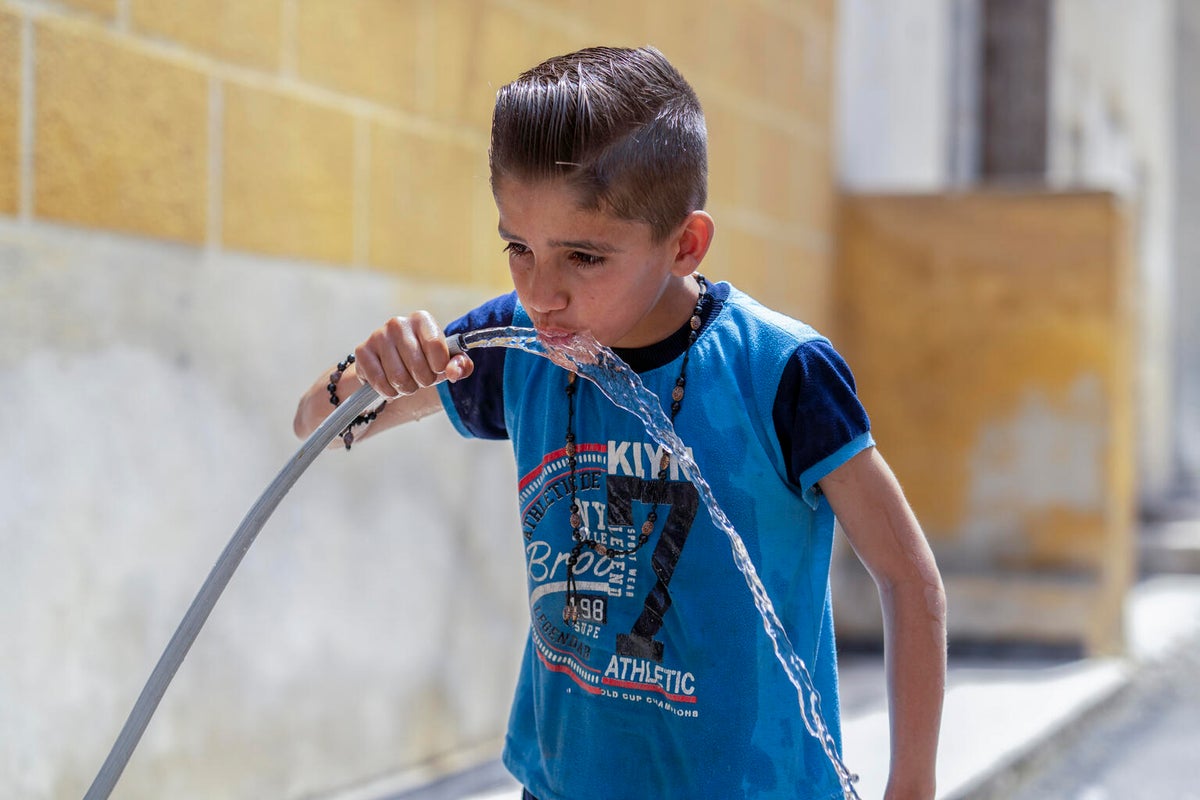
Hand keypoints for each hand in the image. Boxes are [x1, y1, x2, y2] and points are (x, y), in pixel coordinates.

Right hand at [352, 311, 472, 398]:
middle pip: (418, 367)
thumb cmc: (423, 360)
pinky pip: (381, 384)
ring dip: (406, 388)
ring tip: (406, 381)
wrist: (388, 364)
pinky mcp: (362, 351)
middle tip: (420, 378)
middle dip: (423, 381)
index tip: (437, 368)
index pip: (436, 346)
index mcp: (422, 319)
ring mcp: (378, 336)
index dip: (440, 367)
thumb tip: (454, 371)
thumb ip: (460, 365)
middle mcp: (398, 323)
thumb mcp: (446, 362)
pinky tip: (390, 383)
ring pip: (399, 379)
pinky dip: (389, 392)